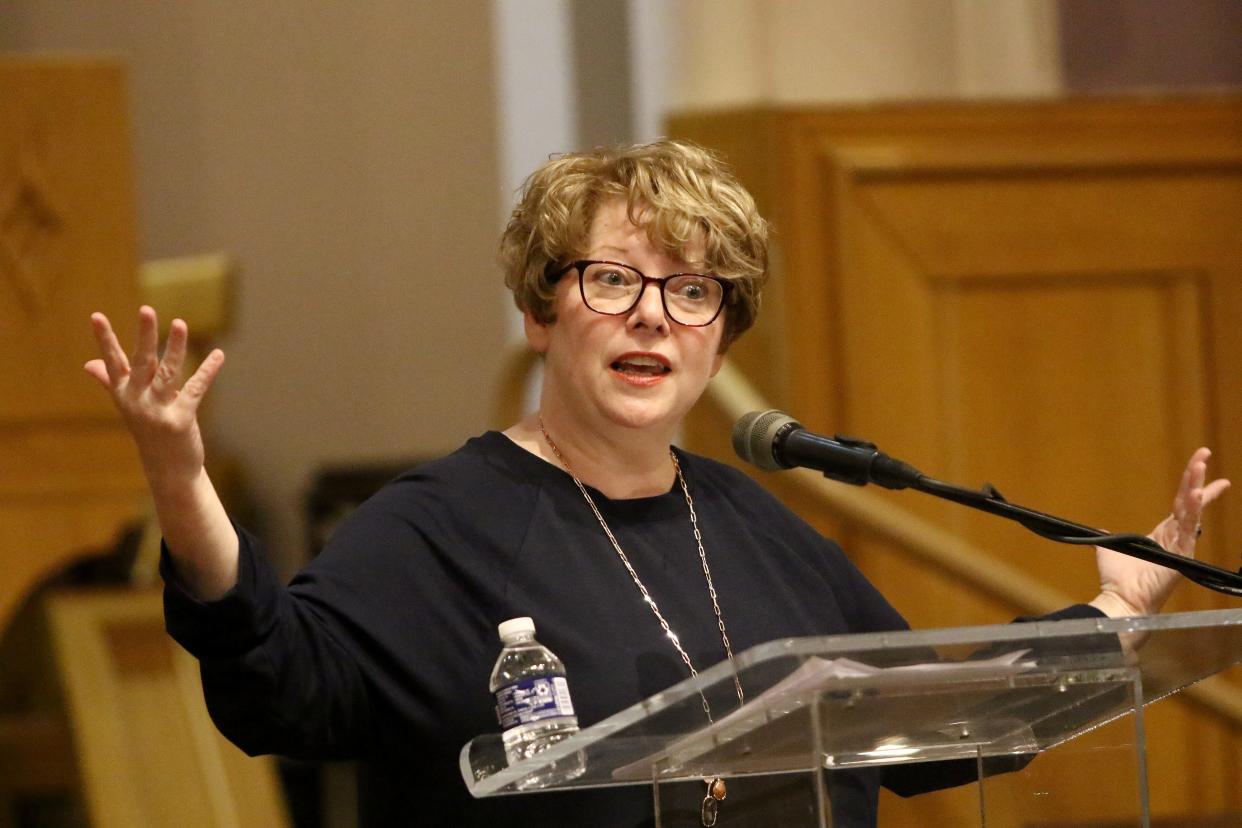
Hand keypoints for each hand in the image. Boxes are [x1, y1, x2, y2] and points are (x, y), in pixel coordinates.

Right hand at [85, 306, 224, 483]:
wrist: (168, 469)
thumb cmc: (149, 431)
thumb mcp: (128, 405)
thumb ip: (111, 382)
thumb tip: (88, 364)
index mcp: (124, 394)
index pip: (112, 361)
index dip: (105, 339)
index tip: (96, 316)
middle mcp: (137, 401)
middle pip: (140, 362)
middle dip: (144, 336)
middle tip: (146, 309)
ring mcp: (158, 411)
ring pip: (167, 373)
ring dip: (176, 347)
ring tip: (180, 323)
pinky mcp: (180, 419)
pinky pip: (195, 390)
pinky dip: (208, 370)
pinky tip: (219, 354)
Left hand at [1091, 448, 1230, 616]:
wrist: (1121, 599)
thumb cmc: (1118, 580)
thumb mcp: (1109, 550)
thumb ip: (1107, 536)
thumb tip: (1098, 530)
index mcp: (1162, 534)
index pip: (1181, 504)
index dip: (1191, 485)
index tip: (1202, 466)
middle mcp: (1175, 537)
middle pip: (1189, 501)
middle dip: (1198, 477)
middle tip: (1204, 454)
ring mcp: (1180, 546)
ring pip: (1191, 511)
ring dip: (1197, 488)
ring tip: (1201, 467)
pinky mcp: (1181, 556)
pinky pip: (1189, 531)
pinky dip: (1193, 513)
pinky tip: (1196, 496)